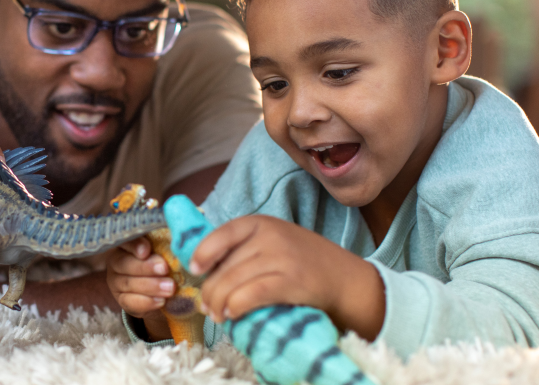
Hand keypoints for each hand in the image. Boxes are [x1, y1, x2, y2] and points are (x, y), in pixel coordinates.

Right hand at [106, 236, 178, 339]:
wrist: (160, 287)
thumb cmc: (162, 260)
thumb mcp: (162, 250)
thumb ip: (164, 246)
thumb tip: (177, 244)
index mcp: (125, 243)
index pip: (126, 241)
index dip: (135, 245)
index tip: (147, 251)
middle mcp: (116, 260)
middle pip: (125, 263)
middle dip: (146, 267)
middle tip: (164, 269)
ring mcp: (116, 282)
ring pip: (129, 284)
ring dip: (151, 286)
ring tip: (170, 288)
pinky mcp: (122, 300)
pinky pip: (130, 302)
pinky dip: (146, 302)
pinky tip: (161, 301)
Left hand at [190, 215, 385, 339]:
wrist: (344, 278)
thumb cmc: (302, 261)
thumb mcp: (272, 241)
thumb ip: (243, 248)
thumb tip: (202, 268)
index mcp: (260, 223)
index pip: (222, 233)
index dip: (203, 252)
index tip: (194, 268)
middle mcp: (269, 236)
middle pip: (225, 266)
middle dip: (209, 290)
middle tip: (207, 306)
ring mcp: (281, 257)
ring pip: (234, 281)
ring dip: (219, 303)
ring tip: (217, 314)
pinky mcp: (292, 281)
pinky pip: (253, 294)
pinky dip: (237, 306)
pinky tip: (232, 314)